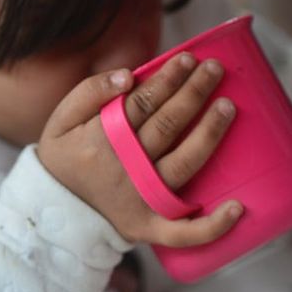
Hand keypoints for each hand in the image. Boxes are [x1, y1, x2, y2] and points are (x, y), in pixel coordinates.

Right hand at [38, 52, 242, 245]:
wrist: (52, 213)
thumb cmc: (63, 160)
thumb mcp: (60, 121)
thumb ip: (89, 92)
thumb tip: (127, 75)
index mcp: (103, 140)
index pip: (143, 103)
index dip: (168, 79)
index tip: (187, 58)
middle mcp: (126, 169)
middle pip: (168, 125)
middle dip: (194, 93)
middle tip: (214, 69)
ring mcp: (141, 201)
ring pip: (184, 164)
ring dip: (209, 134)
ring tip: (228, 107)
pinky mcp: (150, 228)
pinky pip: (183, 233)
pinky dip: (212, 226)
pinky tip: (238, 208)